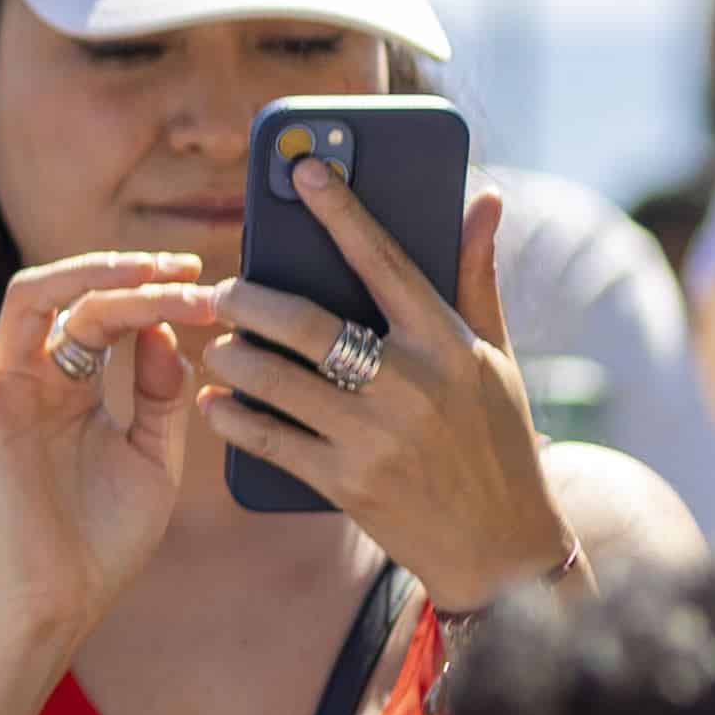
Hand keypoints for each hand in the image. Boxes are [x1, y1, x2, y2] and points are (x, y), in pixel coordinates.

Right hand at [0, 251, 212, 657]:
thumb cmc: (103, 542)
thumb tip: (160, 329)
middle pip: (76, 297)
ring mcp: (5, 395)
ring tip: (147, 271)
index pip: (111, 313)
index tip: (211, 291)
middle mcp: (37, 381)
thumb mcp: (155, 459)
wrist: (63, 603)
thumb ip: (160, 395)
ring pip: (28, 304)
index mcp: (76, 388)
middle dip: (132, 274)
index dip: (159, 295)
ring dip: (86, 274)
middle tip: (188, 273)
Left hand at [121, 169, 574, 605]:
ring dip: (230, 357)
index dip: (341, 209)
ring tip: (217, 347)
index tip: (304, 168)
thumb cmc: (496, 438)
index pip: (385, 259)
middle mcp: (411, 383)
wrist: (503, 546)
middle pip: (305, 322)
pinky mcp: (346, 483)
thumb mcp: (494, 356)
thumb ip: (475, 277)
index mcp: (446, 341)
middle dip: (248, 301)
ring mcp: (375, 435)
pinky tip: (211, 401)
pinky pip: (268, 439)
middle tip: (221, 292)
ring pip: (274, 379)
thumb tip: (483, 198)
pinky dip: (230, 417)